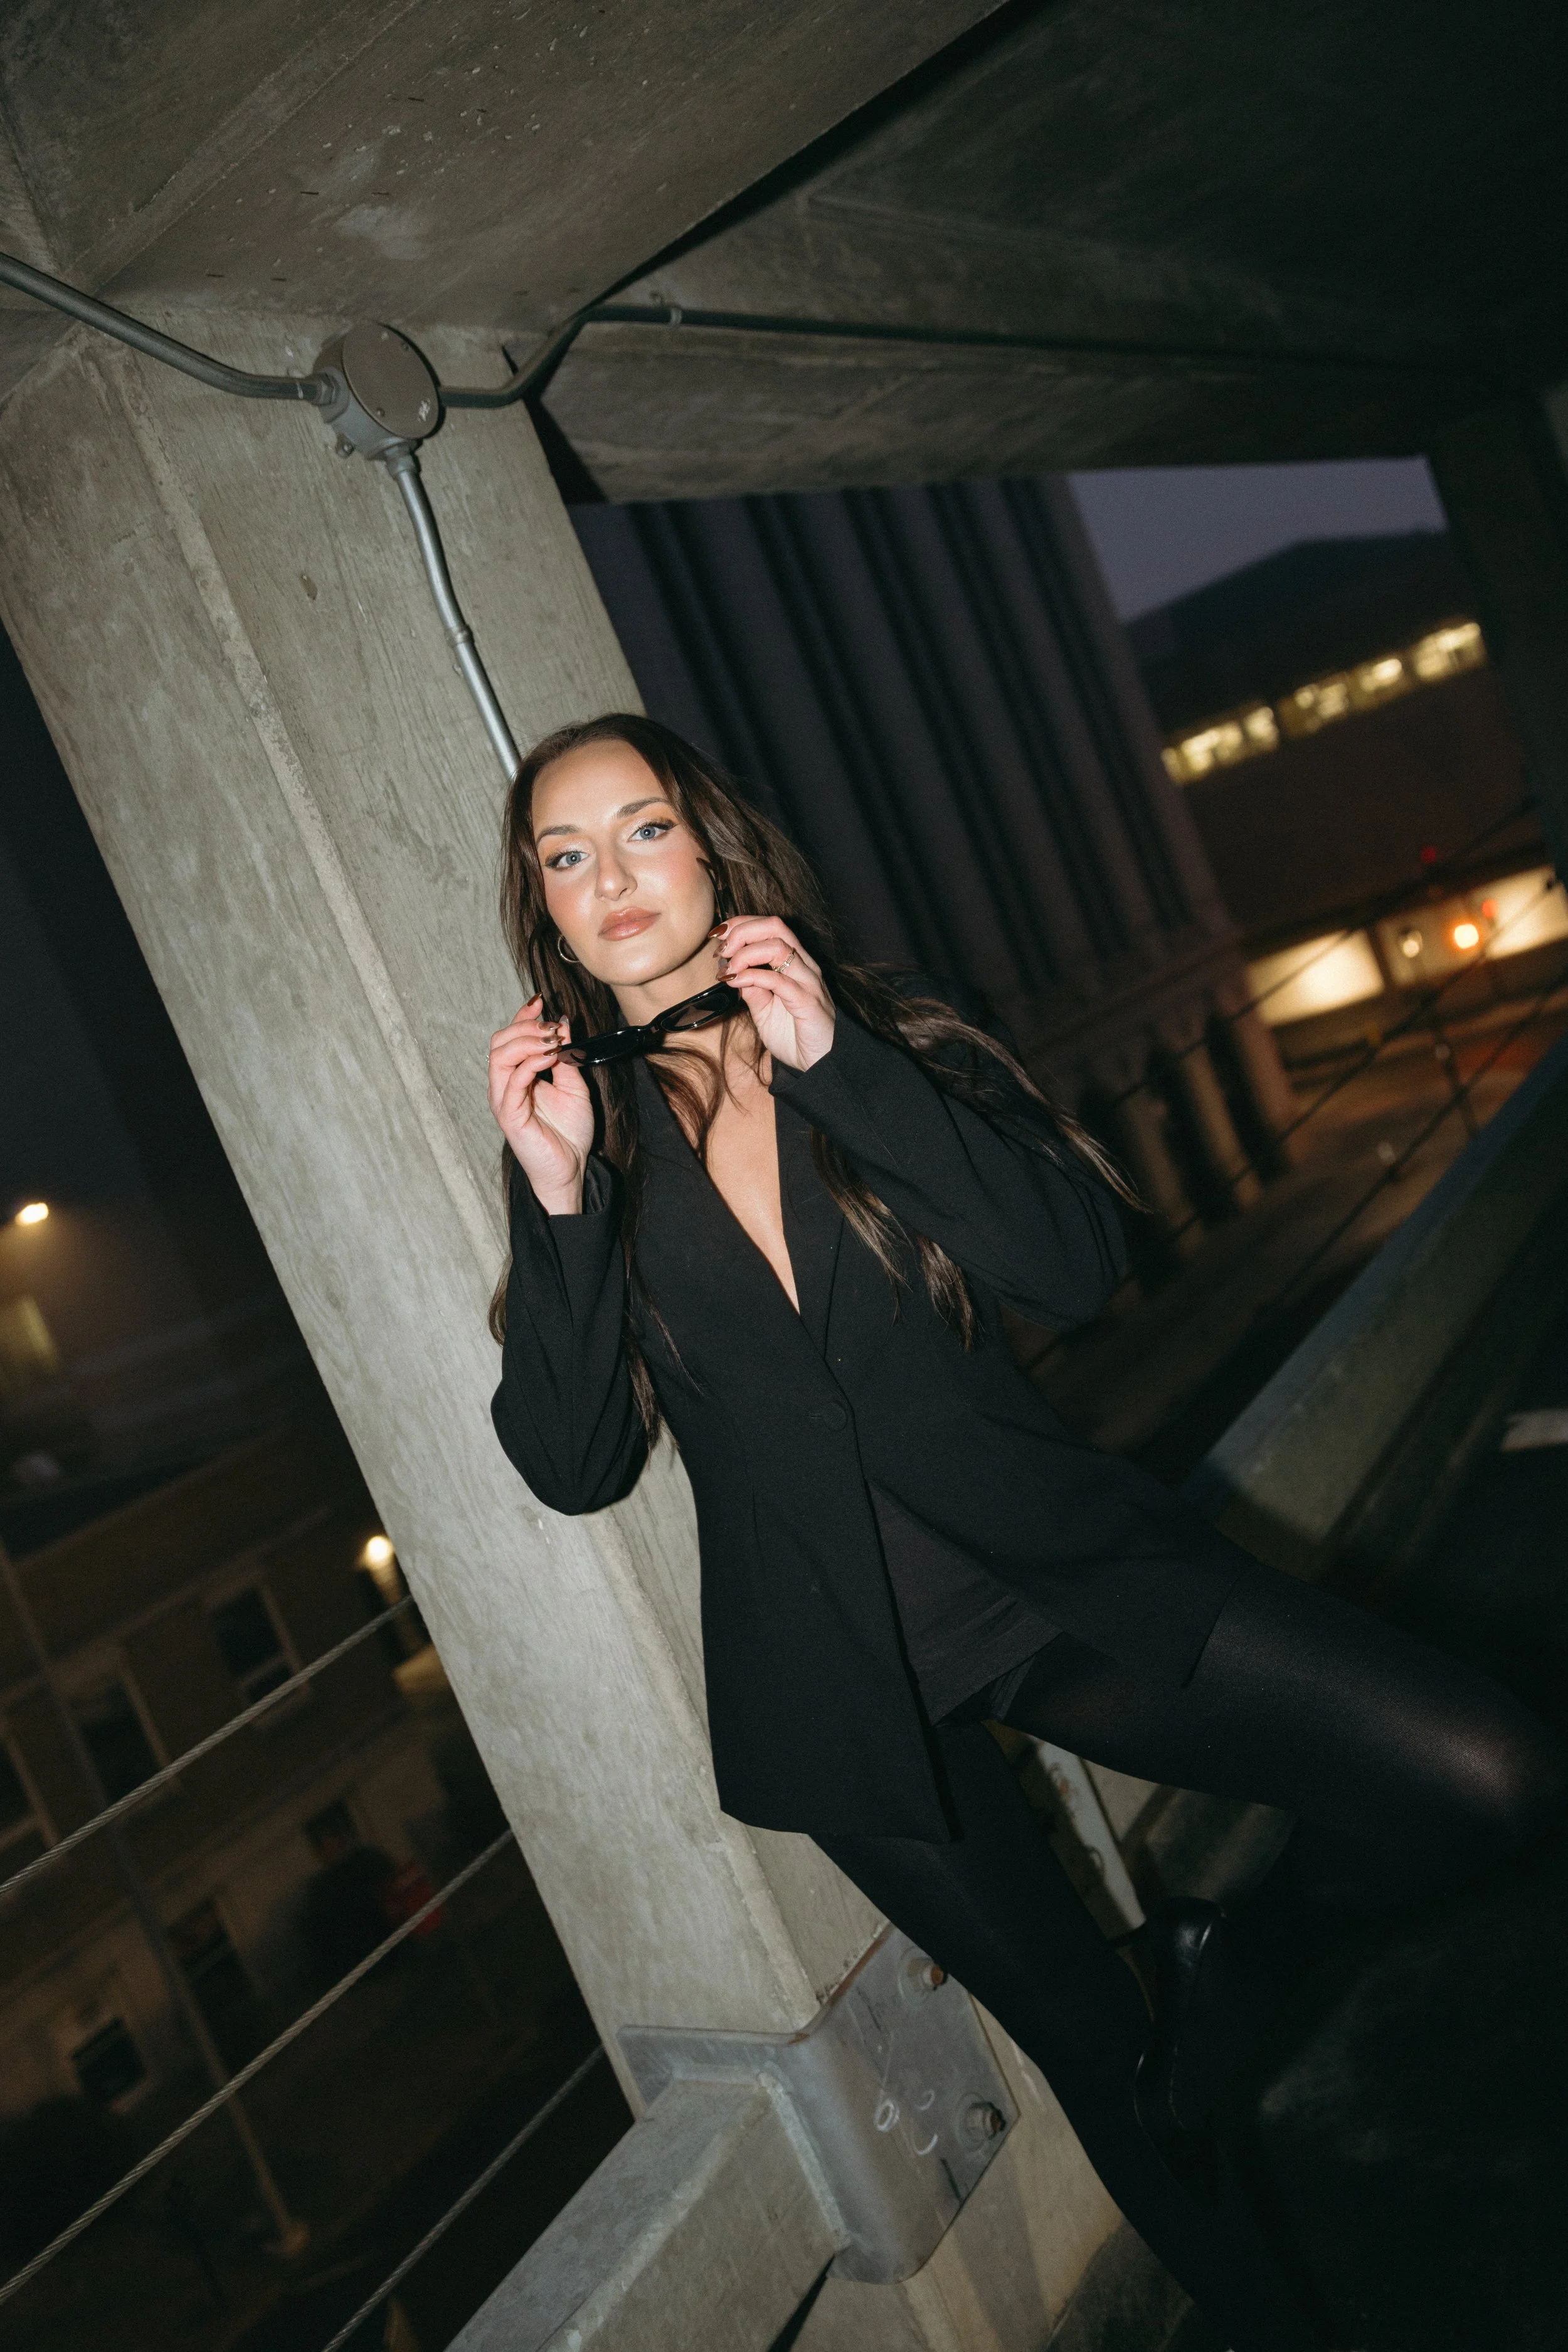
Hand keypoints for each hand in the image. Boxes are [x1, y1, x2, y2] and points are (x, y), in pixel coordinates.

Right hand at [488, 997, 595, 1212]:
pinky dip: (531, 1062)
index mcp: (517, 1077)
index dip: (522, 1017)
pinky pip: (513, 1080)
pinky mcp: (509, 1115)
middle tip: (552, 1027)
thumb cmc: (569, 1132)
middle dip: (525, 1027)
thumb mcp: (574, 1085)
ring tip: (553, 1040)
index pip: (509, 1038)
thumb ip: (567, 1056)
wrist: (571, 1168)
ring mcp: (504, 1100)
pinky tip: (552, 1057)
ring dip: (528, 1041)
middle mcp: (505, 1086)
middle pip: (499, 1042)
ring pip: (499, 1056)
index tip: (541, 1001)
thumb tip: (563, 1024)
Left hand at [715, 918, 834, 1071]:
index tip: (717, 937)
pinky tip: (736, 982)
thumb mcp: (764, 1011)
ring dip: (745, 953)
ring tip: (728, 969)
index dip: (741, 924)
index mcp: (795, 963)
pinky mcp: (807, 1001)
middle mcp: (804, 966)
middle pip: (775, 926)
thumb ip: (752, 990)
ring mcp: (808, 981)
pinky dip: (753, 976)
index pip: (769, 926)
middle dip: (742, 931)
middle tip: (721, 950)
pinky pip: (779, 980)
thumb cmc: (794, 1036)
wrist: (819, 1064)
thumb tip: (732, 972)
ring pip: (778, 946)